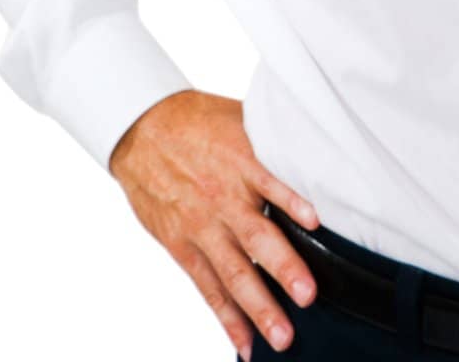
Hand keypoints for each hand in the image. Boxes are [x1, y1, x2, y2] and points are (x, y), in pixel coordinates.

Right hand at [109, 90, 321, 358]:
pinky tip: (243, 340)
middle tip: (308, 296)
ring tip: (281, 336)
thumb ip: (271, 140)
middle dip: (283, 269)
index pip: (270, 183)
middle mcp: (223, 199)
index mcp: (241, 162)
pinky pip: (206, 285)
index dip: (293, 202)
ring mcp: (201, 226)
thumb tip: (315, 139)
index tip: (316, 222)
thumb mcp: (239, 120)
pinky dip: (225, 315)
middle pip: (256, 237)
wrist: (143, 130)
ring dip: (258, 307)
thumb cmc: (198, 123)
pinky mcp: (181, 245)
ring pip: (233, 273)